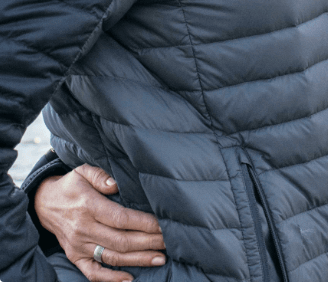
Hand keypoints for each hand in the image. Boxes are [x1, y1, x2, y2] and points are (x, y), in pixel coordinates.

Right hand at [34, 163, 165, 281]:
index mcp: (88, 206)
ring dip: (138, 260)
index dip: (143, 223)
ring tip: (160, 258)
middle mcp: (84, 228)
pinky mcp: (74, 257)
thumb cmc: (71, 185)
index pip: (121, 218)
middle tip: (169, 242)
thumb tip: (116, 184)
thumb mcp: (83, 171)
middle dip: (148, 242)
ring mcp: (79, 246)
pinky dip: (110, 279)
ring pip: (112, 257)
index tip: (162, 225)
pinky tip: (130, 279)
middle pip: (121, 240)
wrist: (44, 203)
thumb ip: (100, 175)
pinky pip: (92, 273)